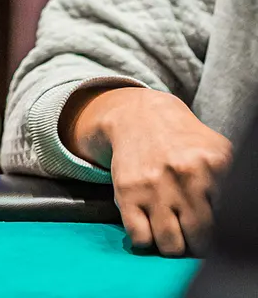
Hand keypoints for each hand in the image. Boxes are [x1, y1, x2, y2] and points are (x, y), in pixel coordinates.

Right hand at [65, 86, 231, 255]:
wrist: (138, 116)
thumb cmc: (183, 142)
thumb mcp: (217, 152)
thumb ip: (228, 184)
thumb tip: (236, 225)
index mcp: (213, 165)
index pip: (226, 222)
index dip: (221, 233)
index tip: (214, 231)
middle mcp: (183, 175)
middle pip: (200, 239)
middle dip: (197, 244)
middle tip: (193, 237)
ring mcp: (153, 185)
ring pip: (170, 244)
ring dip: (173, 246)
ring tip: (173, 235)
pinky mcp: (126, 192)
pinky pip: (140, 237)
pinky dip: (146, 240)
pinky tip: (149, 226)